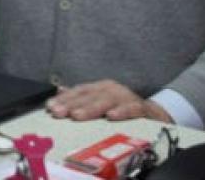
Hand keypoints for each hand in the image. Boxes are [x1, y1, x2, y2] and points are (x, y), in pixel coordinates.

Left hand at [45, 79, 173, 122]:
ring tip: (77, 115)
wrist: (154, 114)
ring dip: (91, 108)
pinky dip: (122, 112)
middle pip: (89, 96)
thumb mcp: (101, 101)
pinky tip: (111, 116)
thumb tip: (59, 90)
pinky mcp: (142, 107)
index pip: (78, 91)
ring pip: (106, 101)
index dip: (63, 99)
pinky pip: (132, 109)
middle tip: (58, 112)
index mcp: (100, 88)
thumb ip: (81, 97)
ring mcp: (126, 97)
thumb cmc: (122, 108)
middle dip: (71, 104)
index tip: (49, 107)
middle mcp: (111, 89)